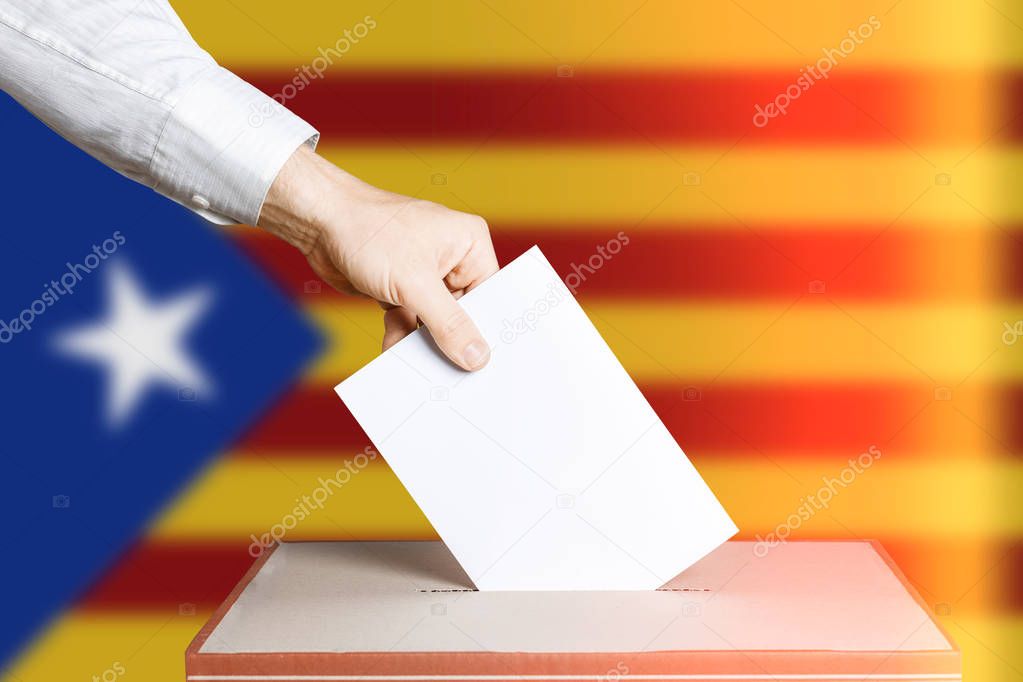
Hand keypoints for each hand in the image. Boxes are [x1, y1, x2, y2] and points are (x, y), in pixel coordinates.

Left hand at [258, 144, 497, 370]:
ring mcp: (424, 273)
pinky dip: (400, 335)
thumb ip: (449, 323)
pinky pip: (410, 320)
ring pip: (433, 321)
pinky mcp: (400, 286)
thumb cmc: (370, 232)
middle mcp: (451, 257)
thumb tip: (477, 356)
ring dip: (421, 342)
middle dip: (450, 339)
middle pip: (462, 312)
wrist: (318, 222)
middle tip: (450, 373)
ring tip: (415, 364)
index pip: (490, 295)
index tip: (485, 363)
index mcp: (469, 243)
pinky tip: (392, 348)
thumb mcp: (416, 284)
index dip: (487, 328)